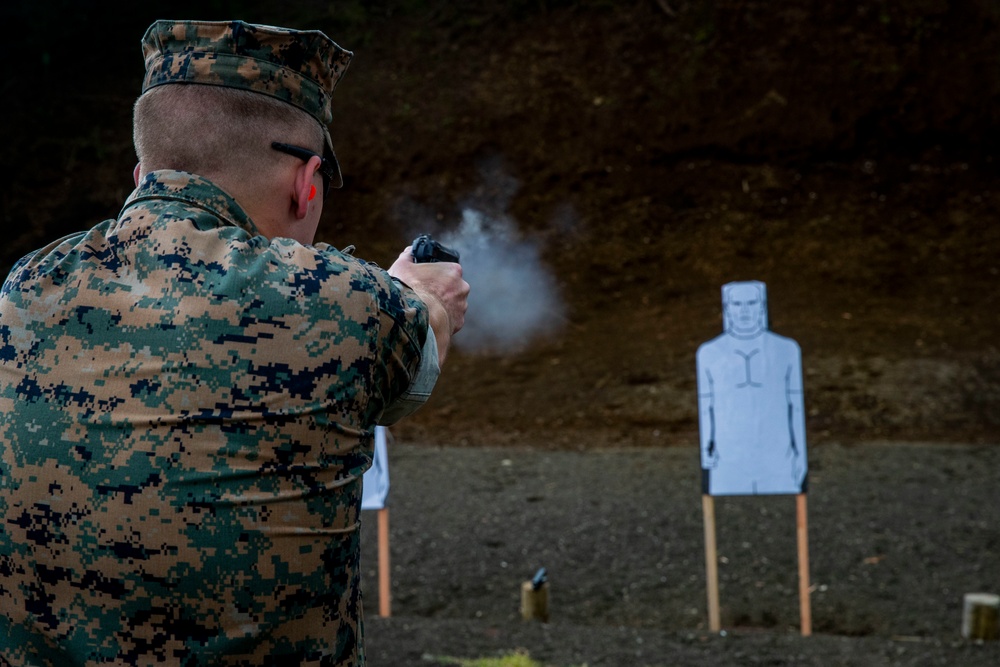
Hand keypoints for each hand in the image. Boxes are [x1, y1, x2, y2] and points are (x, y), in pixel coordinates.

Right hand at [389, 247, 469, 361]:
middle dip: (440, 292)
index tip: (425, 280)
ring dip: (442, 306)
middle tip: (425, 296)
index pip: (447, 270)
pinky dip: (442, 320)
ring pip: (453, 304)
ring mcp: (462, 306)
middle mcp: (462, 287)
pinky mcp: (458, 322)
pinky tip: (431, 321)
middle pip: (451, 288)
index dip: (435, 276)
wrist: (416, 318)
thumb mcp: (402, 268)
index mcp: (453, 270)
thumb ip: (407, 257)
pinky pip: (451, 320)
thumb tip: (409, 252)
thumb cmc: (410, 290)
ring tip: (426, 311)